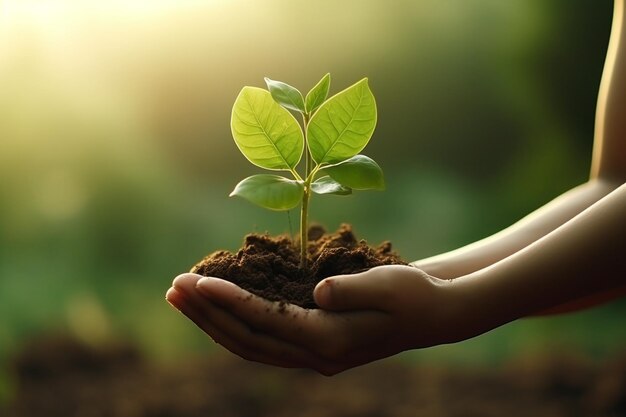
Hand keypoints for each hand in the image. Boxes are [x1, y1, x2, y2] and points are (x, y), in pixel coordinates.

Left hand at [166, 265, 459, 375]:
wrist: (432, 316)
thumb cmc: (413, 293)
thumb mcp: (389, 284)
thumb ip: (353, 288)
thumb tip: (318, 292)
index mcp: (331, 340)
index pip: (266, 320)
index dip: (229, 301)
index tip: (197, 281)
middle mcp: (315, 355)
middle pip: (247, 339)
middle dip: (207, 314)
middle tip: (174, 287)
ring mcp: (312, 356)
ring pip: (250, 344)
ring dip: (213, 322)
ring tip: (183, 296)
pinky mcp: (312, 346)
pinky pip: (262, 340)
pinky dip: (234, 324)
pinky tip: (217, 307)